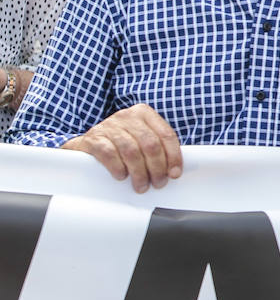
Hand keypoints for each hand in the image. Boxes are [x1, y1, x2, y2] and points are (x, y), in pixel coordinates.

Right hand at [62, 104, 182, 192]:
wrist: (85, 146)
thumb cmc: (119, 145)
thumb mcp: (140, 140)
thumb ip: (157, 148)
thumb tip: (174, 170)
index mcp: (144, 113)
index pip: (166, 134)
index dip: (173, 156)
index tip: (175, 174)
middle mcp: (127, 116)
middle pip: (150, 144)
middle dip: (157, 168)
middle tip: (158, 183)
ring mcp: (109, 125)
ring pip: (132, 151)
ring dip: (139, 173)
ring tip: (141, 186)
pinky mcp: (93, 138)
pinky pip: (109, 153)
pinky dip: (118, 167)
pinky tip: (122, 176)